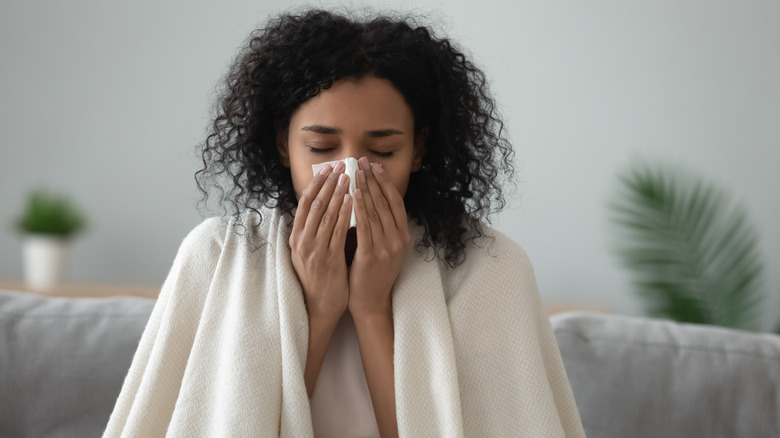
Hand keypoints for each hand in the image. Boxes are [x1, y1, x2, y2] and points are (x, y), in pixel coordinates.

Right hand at [289, 161, 352, 321]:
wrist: (319, 307)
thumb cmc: (318, 278)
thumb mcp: (309, 252)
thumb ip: (314, 231)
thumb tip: (324, 206)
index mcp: (296, 237)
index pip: (305, 203)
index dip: (316, 183)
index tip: (327, 168)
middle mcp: (301, 241)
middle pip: (314, 204)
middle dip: (328, 182)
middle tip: (341, 165)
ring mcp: (313, 250)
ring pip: (326, 214)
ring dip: (338, 192)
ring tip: (349, 176)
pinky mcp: (327, 259)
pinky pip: (337, 231)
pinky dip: (345, 213)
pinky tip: (353, 200)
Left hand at [348, 156, 410, 317]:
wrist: (370, 301)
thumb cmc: (371, 273)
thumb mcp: (382, 247)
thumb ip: (378, 226)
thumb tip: (366, 198)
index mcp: (403, 236)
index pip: (395, 202)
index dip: (385, 182)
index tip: (375, 166)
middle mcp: (398, 240)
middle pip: (385, 203)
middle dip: (373, 180)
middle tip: (362, 162)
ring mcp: (387, 248)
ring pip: (376, 211)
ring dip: (365, 189)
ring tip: (355, 172)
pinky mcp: (372, 255)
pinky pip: (365, 227)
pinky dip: (359, 209)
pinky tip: (352, 194)